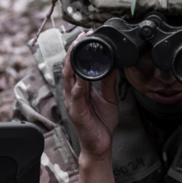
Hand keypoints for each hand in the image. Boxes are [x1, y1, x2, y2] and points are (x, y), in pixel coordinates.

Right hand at [62, 37, 118, 160]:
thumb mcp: (108, 98)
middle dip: (73, 51)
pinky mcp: (75, 110)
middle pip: (69, 67)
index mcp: (79, 89)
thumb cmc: (101, 123)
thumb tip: (113, 65)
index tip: (85, 37)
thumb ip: (108, 82)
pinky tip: (82, 74)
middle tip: (81, 37)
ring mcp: (72, 101)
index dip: (78, 51)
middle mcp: (72, 93)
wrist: (100, 145)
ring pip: (68, 77)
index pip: (76, 66)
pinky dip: (79, 82)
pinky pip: (76, 93)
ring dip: (72, 61)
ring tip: (77, 48)